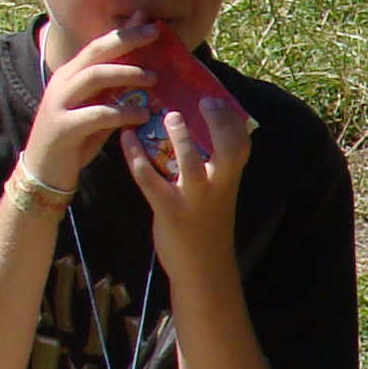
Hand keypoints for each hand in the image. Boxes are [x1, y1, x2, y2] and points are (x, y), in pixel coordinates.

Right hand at [12, 21, 155, 206]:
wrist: (45, 171)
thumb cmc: (76, 140)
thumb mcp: (98, 111)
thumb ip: (116, 93)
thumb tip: (148, 76)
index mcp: (72, 75)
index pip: (99, 45)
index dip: (124, 32)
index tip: (151, 22)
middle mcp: (64, 82)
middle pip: (96, 51)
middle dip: (127, 40)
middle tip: (155, 34)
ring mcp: (60, 103)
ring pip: (94, 76)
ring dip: (127, 74)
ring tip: (154, 78)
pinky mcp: (63, 127)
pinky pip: (96, 114)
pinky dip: (122, 113)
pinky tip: (142, 116)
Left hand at [124, 78, 252, 259]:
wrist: (202, 270)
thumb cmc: (207, 227)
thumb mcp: (217, 195)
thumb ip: (211, 167)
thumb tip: (193, 131)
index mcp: (228, 181)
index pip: (241, 145)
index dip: (232, 120)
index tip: (218, 98)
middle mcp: (216, 187)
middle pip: (229, 150)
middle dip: (219, 124)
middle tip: (204, 101)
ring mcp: (193, 199)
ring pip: (191, 165)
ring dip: (181, 139)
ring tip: (169, 115)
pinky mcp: (168, 210)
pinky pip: (151, 180)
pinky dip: (136, 157)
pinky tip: (126, 138)